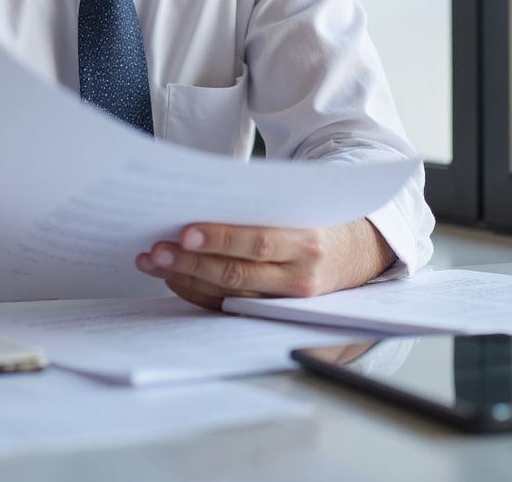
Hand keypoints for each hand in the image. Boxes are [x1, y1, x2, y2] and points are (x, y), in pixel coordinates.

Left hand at [135, 218, 394, 310]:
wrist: (359, 252)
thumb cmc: (317, 218)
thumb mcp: (299, 205)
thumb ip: (259, 205)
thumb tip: (201, 198)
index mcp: (307, 242)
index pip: (258, 242)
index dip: (220, 239)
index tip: (185, 232)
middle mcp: (299, 277)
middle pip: (236, 273)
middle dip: (191, 262)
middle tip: (156, 250)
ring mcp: (286, 301)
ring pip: (228, 294)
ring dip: (186, 278)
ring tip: (153, 262)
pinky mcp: (274, 313)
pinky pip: (229, 307)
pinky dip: (197, 293)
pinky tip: (172, 277)